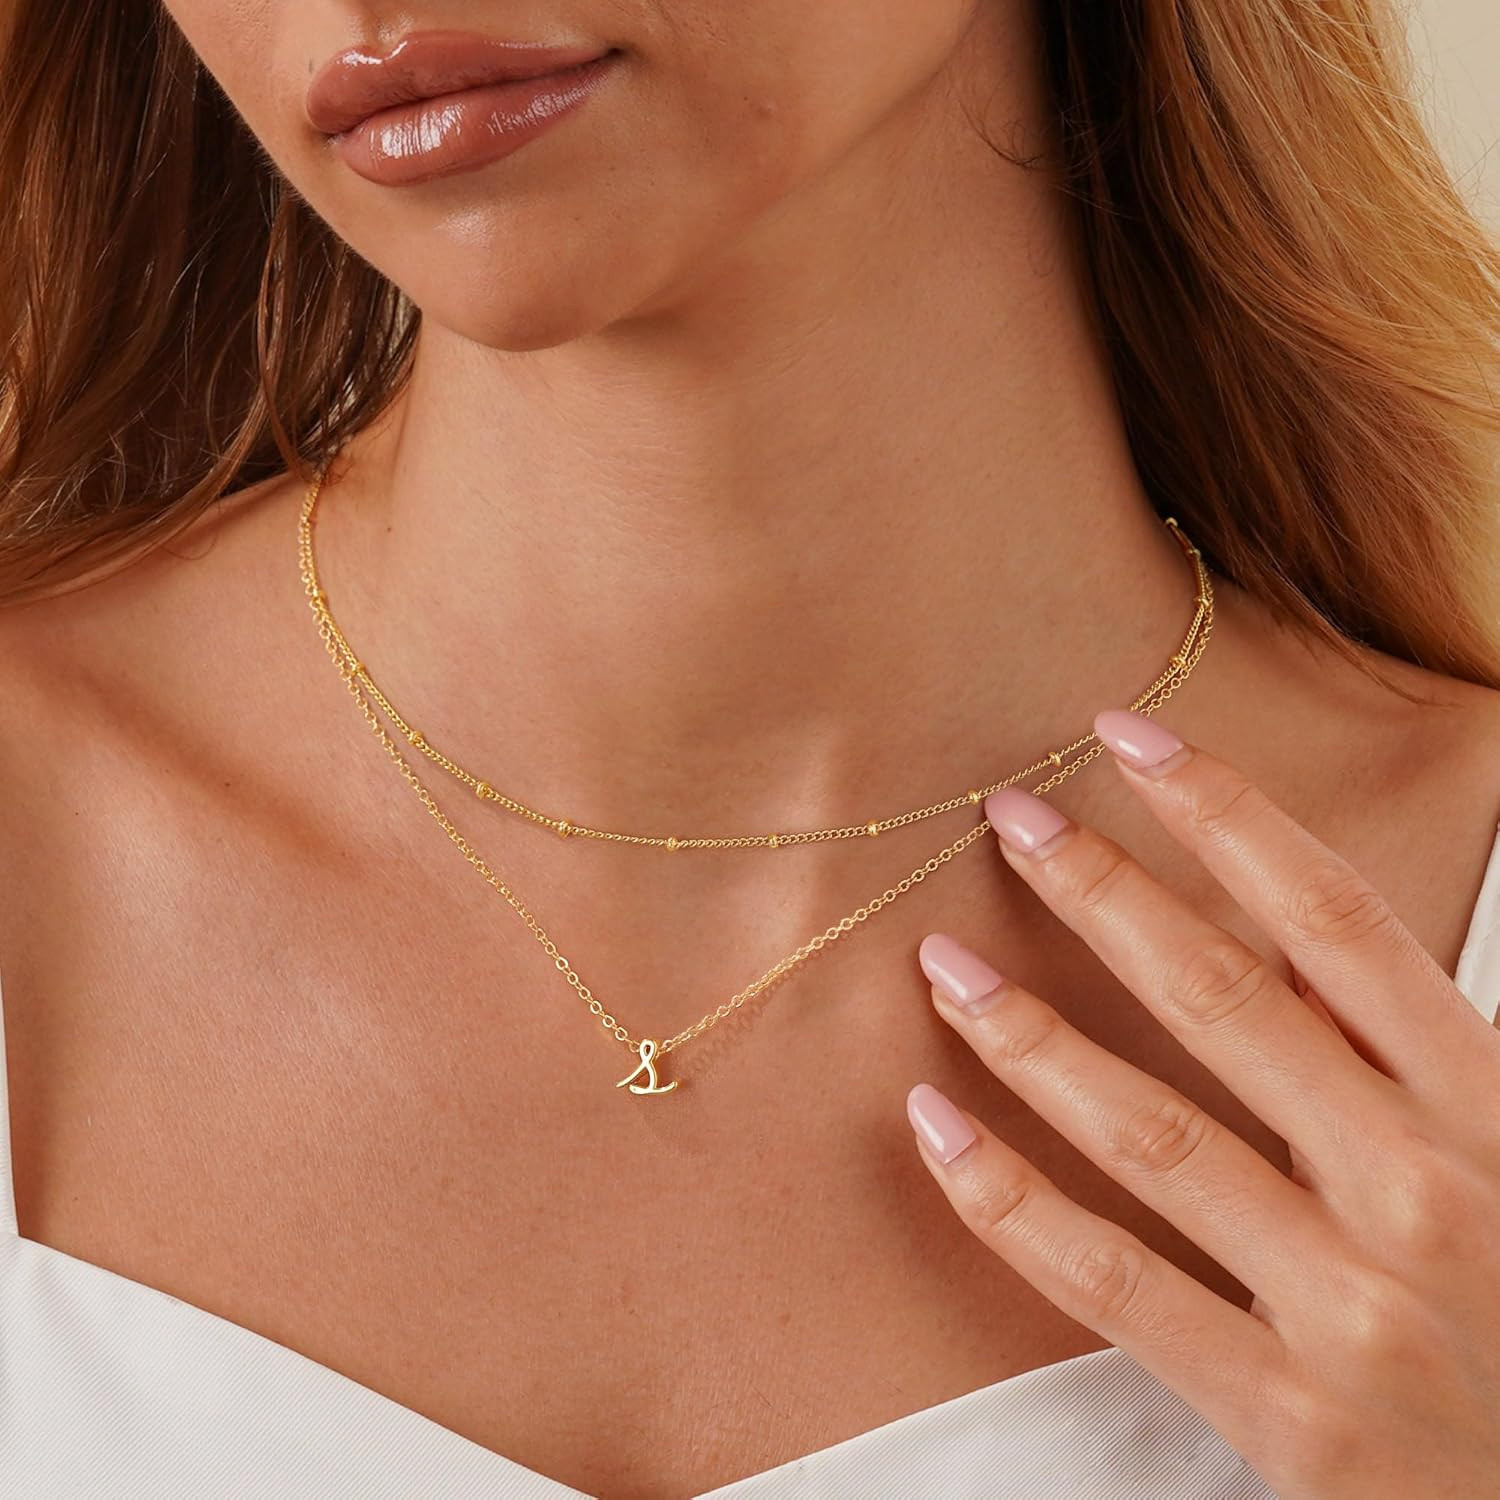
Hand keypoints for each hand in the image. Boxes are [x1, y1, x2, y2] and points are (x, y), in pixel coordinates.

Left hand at [906, 707, 1499, 1499]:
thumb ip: (1415, 1047)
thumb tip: (1284, 914)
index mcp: (1492, 1107)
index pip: (1334, 916)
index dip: (1223, 811)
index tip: (1128, 737)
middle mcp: (1421, 1189)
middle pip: (1222, 998)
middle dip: (1105, 892)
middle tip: (1010, 817)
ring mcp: (1350, 1308)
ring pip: (1149, 1132)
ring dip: (1029, 1034)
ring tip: (942, 965)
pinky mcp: (1289, 1419)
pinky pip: (1114, 1284)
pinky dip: (1009, 1201)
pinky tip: (934, 1125)